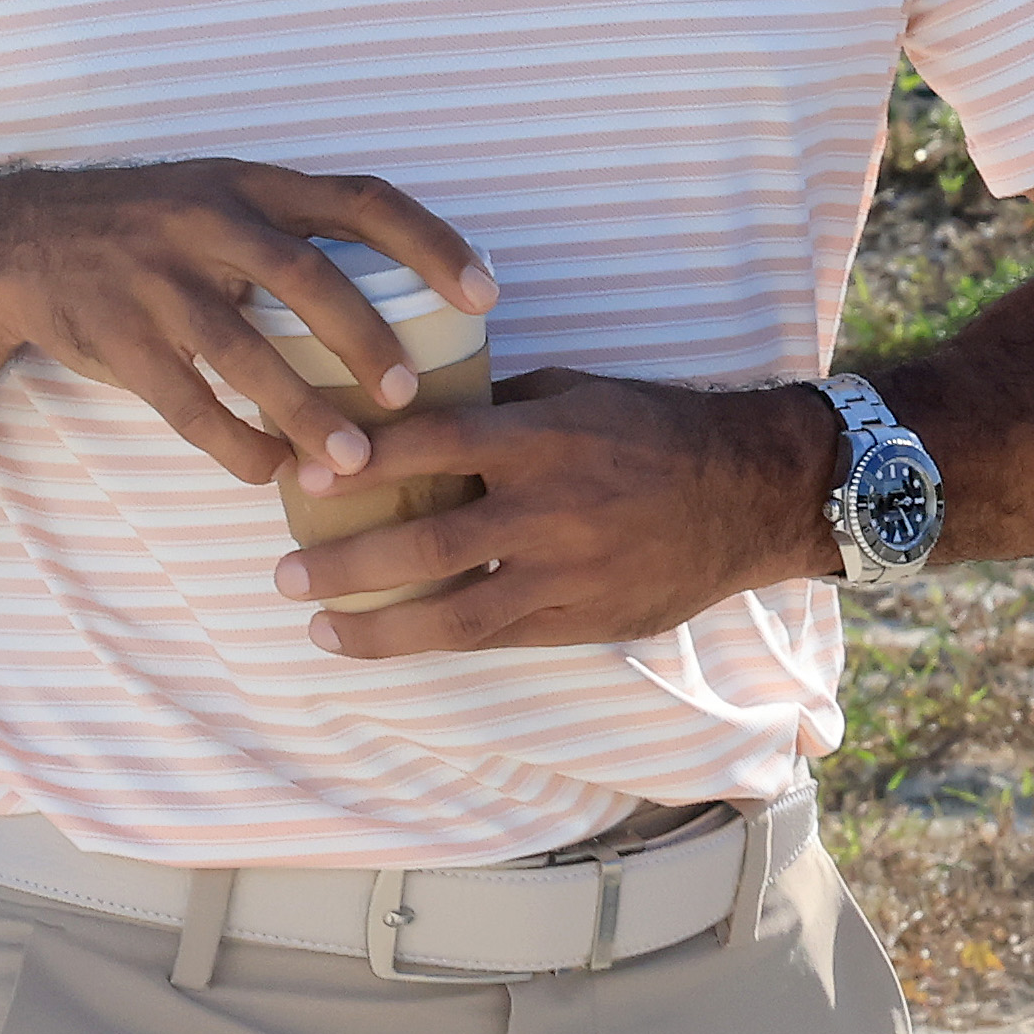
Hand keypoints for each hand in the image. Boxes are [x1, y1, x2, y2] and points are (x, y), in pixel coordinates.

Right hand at [0, 161, 495, 499]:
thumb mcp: (222, 202)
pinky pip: (184, 401)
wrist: (19, 239)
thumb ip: (295, 239)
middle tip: (411, 395)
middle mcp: (209, 220)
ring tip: (352, 461)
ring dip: (302, 411)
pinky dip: (232, 442)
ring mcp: (158, 279)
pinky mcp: (116, 337)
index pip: (363, 199)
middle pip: (307, 275)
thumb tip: (405, 310)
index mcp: (255, 185)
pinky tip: (268, 472)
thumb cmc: (153, 231)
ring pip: (245, 351)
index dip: (431, 243)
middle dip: (366, 338)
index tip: (486, 294)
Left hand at [274, 367, 844, 653]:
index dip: (361, 464)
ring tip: (321, 630)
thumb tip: (415, 411)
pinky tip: (396, 642)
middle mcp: (549, 509)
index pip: (431, 446)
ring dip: (377, 627)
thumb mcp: (577, 392)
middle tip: (283, 575)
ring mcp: (567, 573)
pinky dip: (439, 642)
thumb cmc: (656, 427)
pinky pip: (497, 638)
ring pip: (454, 614)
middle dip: (344, 565)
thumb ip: (500, 406)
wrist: (750, 491)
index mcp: (542, 437)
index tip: (302, 479)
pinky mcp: (584, 619)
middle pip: (425, 546)